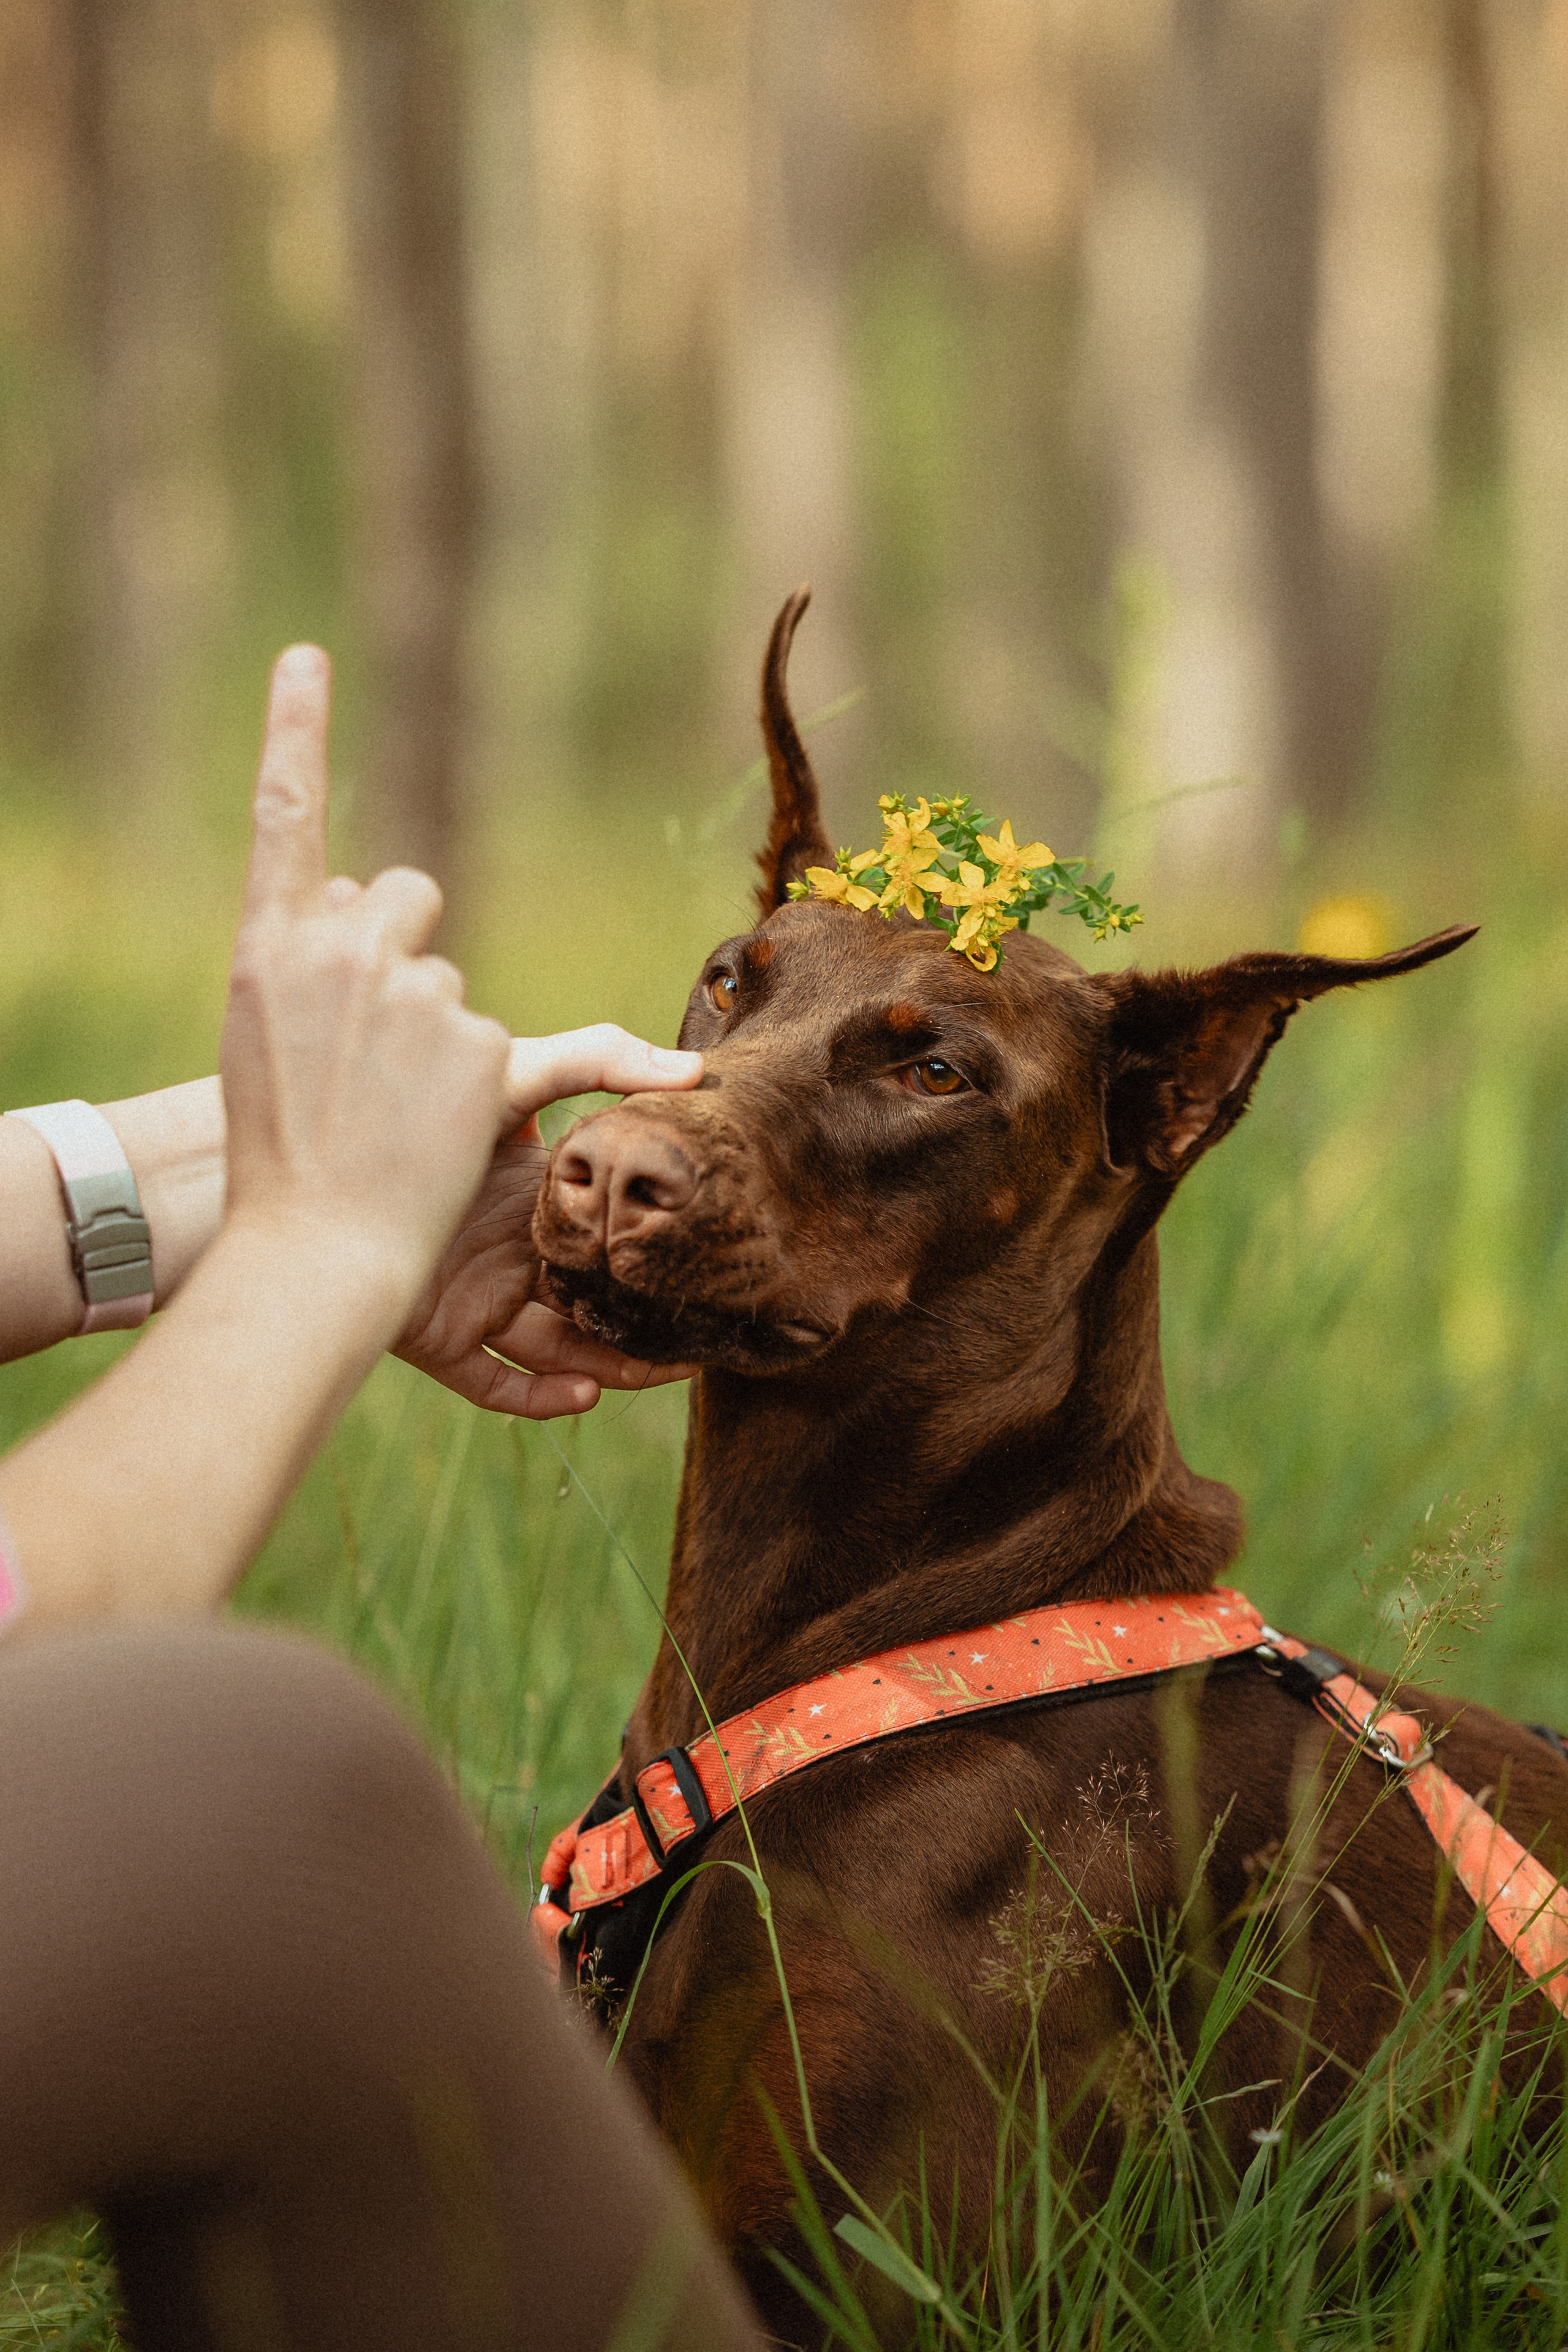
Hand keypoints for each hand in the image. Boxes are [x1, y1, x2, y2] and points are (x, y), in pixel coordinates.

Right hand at [221, 647, 509, 1312]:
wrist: (310, 1243)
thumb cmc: (279, 1145)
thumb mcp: (267, 1035)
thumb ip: (316, 958)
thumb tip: (366, 892)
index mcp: (271, 945)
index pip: (281, 817)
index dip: (294, 731)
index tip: (306, 656)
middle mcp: (342, 950)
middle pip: (408, 899)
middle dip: (405, 954)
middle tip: (373, 1052)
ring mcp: (412, 995)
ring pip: (451, 983)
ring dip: (437, 1040)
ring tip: (393, 1119)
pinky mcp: (481, 1050)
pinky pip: (525, 1049)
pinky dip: (494, 1087)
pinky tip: (448, 1131)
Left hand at [394, 1026, 702, 1415]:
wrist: (309, 1157)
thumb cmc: (411, 1104)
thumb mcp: (515, 1072)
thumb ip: (600, 1059)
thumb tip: (695, 1070)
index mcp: (539, 1198)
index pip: (611, 1235)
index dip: (658, 1253)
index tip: (717, 1261)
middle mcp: (513, 1253)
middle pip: (595, 1302)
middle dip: (649, 1325)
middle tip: (707, 1336)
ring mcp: (477, 1299)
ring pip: (560, 1350)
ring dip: (614, 1367)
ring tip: (666, 1369)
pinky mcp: (437, 1340)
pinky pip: (497, 1384)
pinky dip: (540, 1397)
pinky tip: (584, 1392)